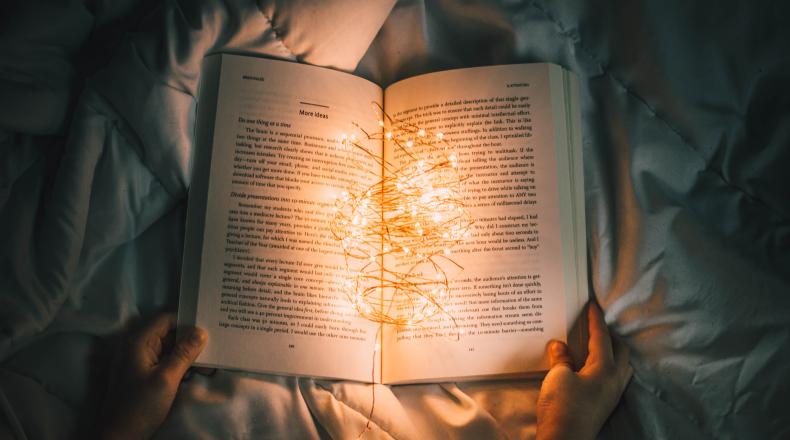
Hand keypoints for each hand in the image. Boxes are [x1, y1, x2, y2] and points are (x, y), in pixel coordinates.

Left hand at [98, 313, 207, 438]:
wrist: (121, 437)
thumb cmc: (140, 405)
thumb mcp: (167, 378)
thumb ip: (184, 353)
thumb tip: (201, 332)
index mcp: (137, 342)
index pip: (165, 319)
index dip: (186, 321)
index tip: (208, 325)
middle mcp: (136, 347)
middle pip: (168, 333)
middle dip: (190, 340)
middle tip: (213, 347)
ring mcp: (139, 361)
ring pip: (169, 348)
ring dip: (187, 355)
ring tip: (208, 364)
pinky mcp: (143, 374)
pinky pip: (165, 361)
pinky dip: (180, 365)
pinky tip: (196, 373)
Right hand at [536, 302, 632, 439]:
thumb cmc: (563, 406)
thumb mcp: (558, 376)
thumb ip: (561, 358)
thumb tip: (560, 346)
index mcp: (606, 368)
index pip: (602, 337)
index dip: (596, 320)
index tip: (594, 306)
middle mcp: (615, 380)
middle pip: (620, 351)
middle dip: (610, 336)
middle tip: (597, 325)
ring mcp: (612, 395)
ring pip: (621, 367)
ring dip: (613, 353)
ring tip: (599, 346)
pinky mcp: (605, 406)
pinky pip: (613, 379)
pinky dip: (607, 367)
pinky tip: (592, 370)